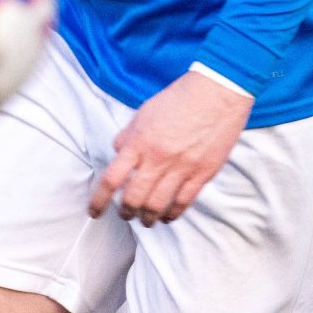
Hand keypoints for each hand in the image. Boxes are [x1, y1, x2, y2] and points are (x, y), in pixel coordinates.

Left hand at [90, 69, 251, 225]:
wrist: (218, 92)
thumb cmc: (180, 98)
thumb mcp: (144, 112)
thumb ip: (128, 135)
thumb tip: (118, 152)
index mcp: (139, 143)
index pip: (112, 179)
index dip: (99, 200)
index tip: (94, 211)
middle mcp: (158, 159)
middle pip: (134, 198)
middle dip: (126, 212)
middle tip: (126, 215)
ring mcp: (181, 168)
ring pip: (157, 205)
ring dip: (148, 217)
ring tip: (146, 219)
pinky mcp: (202, 173)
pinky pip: (183, 202)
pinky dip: (172, 214)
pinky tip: (168, 216)